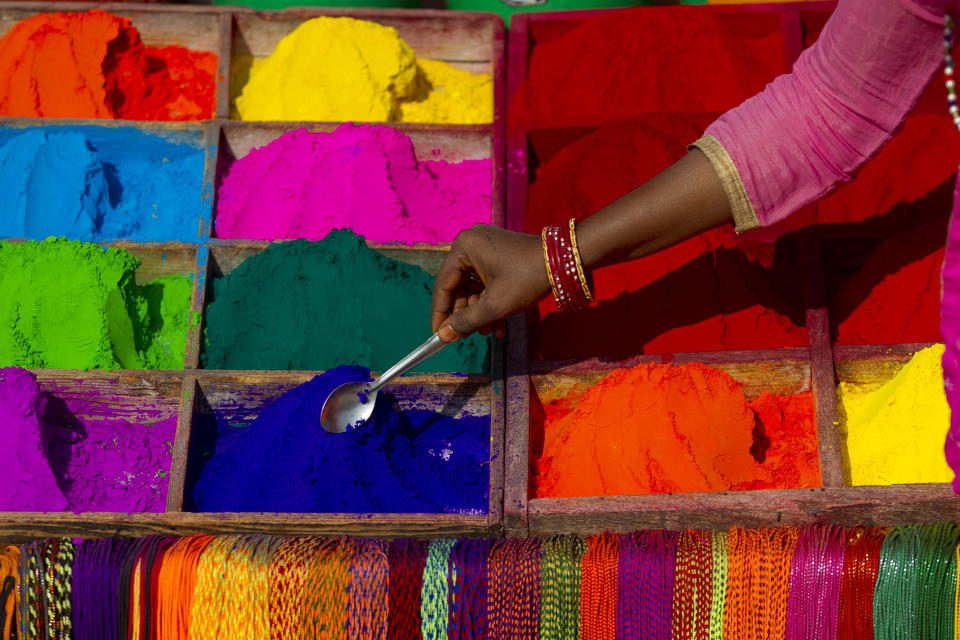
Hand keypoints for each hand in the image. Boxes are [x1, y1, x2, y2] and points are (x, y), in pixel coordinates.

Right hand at [432, 224, 550, 341]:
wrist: (566, 261)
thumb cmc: (527, 278)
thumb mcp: (495, 305)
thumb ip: (466, 321)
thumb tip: (443, 336)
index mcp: (464, 247)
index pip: (443, 285)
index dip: (440, 313)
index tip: (438, 334)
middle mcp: (472, 243)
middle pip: (459, 286)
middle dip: (467, 314)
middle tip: (469, 336)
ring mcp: (487, 247)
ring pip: (475, 287)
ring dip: (481, 311)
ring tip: (489, 333)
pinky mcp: (500, 254)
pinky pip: (488, 280)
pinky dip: (492, 301)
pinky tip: (500, 325)